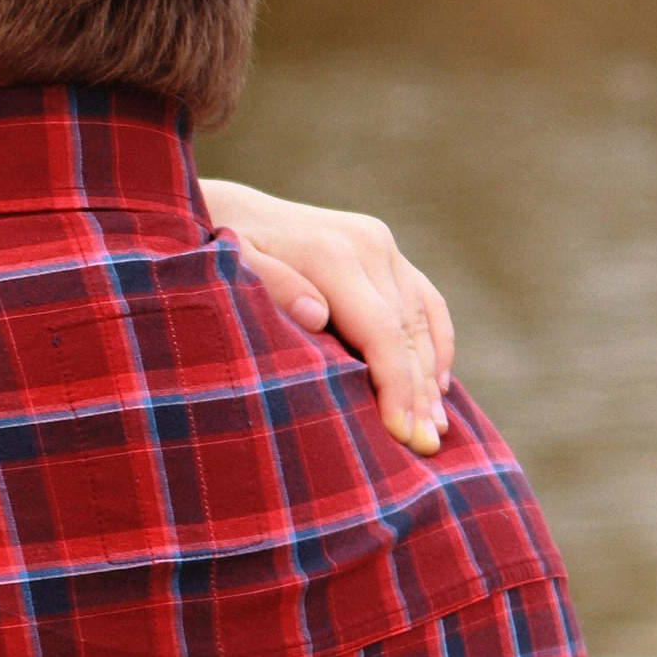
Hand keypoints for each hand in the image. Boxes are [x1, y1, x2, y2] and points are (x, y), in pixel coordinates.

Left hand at [199, 176, 453, 455]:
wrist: (224, 209)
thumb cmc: (215, 250)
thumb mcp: (225, 267)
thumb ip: (270, 287)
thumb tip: (318, 315)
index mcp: (333, 254)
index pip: (382, 333)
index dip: (396, 387)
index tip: (401, 434)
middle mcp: (368, 243)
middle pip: (408, 331)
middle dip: (419, 393)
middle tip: (426, 448)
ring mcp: (380, 243)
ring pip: (422, 317)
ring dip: (434, 375)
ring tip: (437, 429)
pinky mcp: (383, 248)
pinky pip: (425, 299)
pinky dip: (437, 341)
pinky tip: (441, 383)